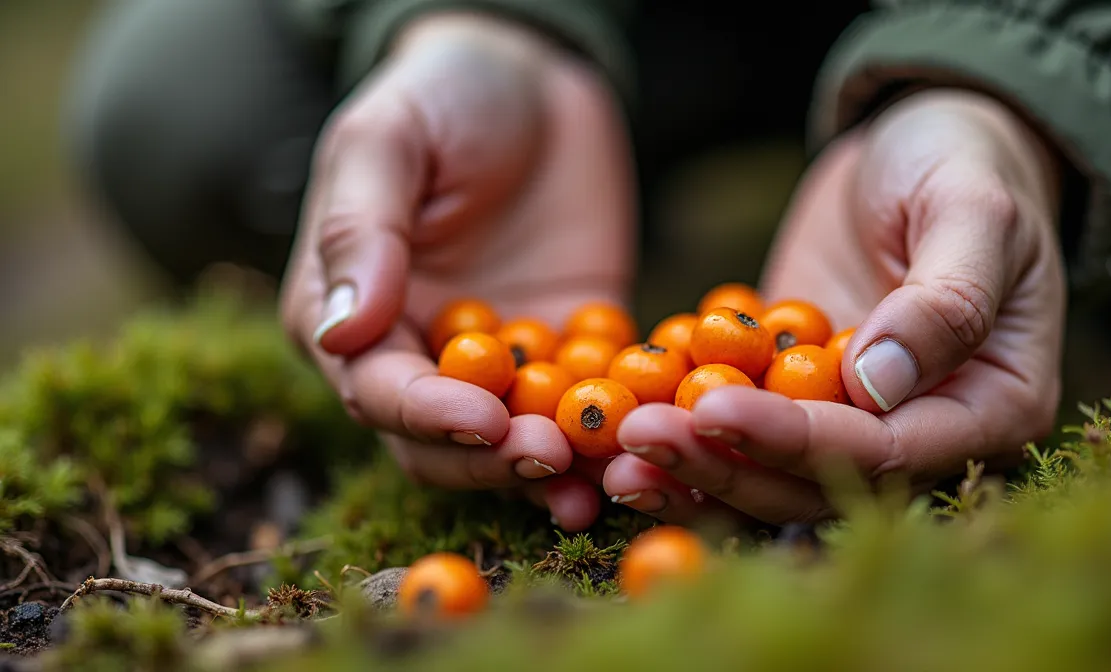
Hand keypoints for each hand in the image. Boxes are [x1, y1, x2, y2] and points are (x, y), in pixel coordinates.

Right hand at [279, 13, 635, 529]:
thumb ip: (361, 230)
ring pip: (518, 443)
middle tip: (556, 456)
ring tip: (605, 482)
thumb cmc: (442, 94)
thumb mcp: (388, 139)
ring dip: (559, 470)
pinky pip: (589, 406)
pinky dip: (613, 436)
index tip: (485, 420)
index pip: (381, 393)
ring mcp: (500, 361)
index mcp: (352, 319)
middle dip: (498, 459)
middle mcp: (420, 357)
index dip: (429, 416)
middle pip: (447, 444)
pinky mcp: (570, 350)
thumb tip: (341, 332)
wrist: (532, 75)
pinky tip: (649, 448)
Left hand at [603, 90, 1065, 524]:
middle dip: (726, 464)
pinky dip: (686, 440)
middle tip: (639, 435)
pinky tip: (617, 435)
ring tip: (616, 449)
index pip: (889, 450)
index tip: (714, 412)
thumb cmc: (967, 161)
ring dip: (693, 469)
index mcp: (993, 407)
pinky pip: (741, 431)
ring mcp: (854, 420)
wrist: (920, 139)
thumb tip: (876, 388)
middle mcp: (924, 433)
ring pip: (770, 472)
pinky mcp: (794, 396)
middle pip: (818, 478)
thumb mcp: (972, 211)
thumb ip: (945, 300)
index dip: (799, 440)